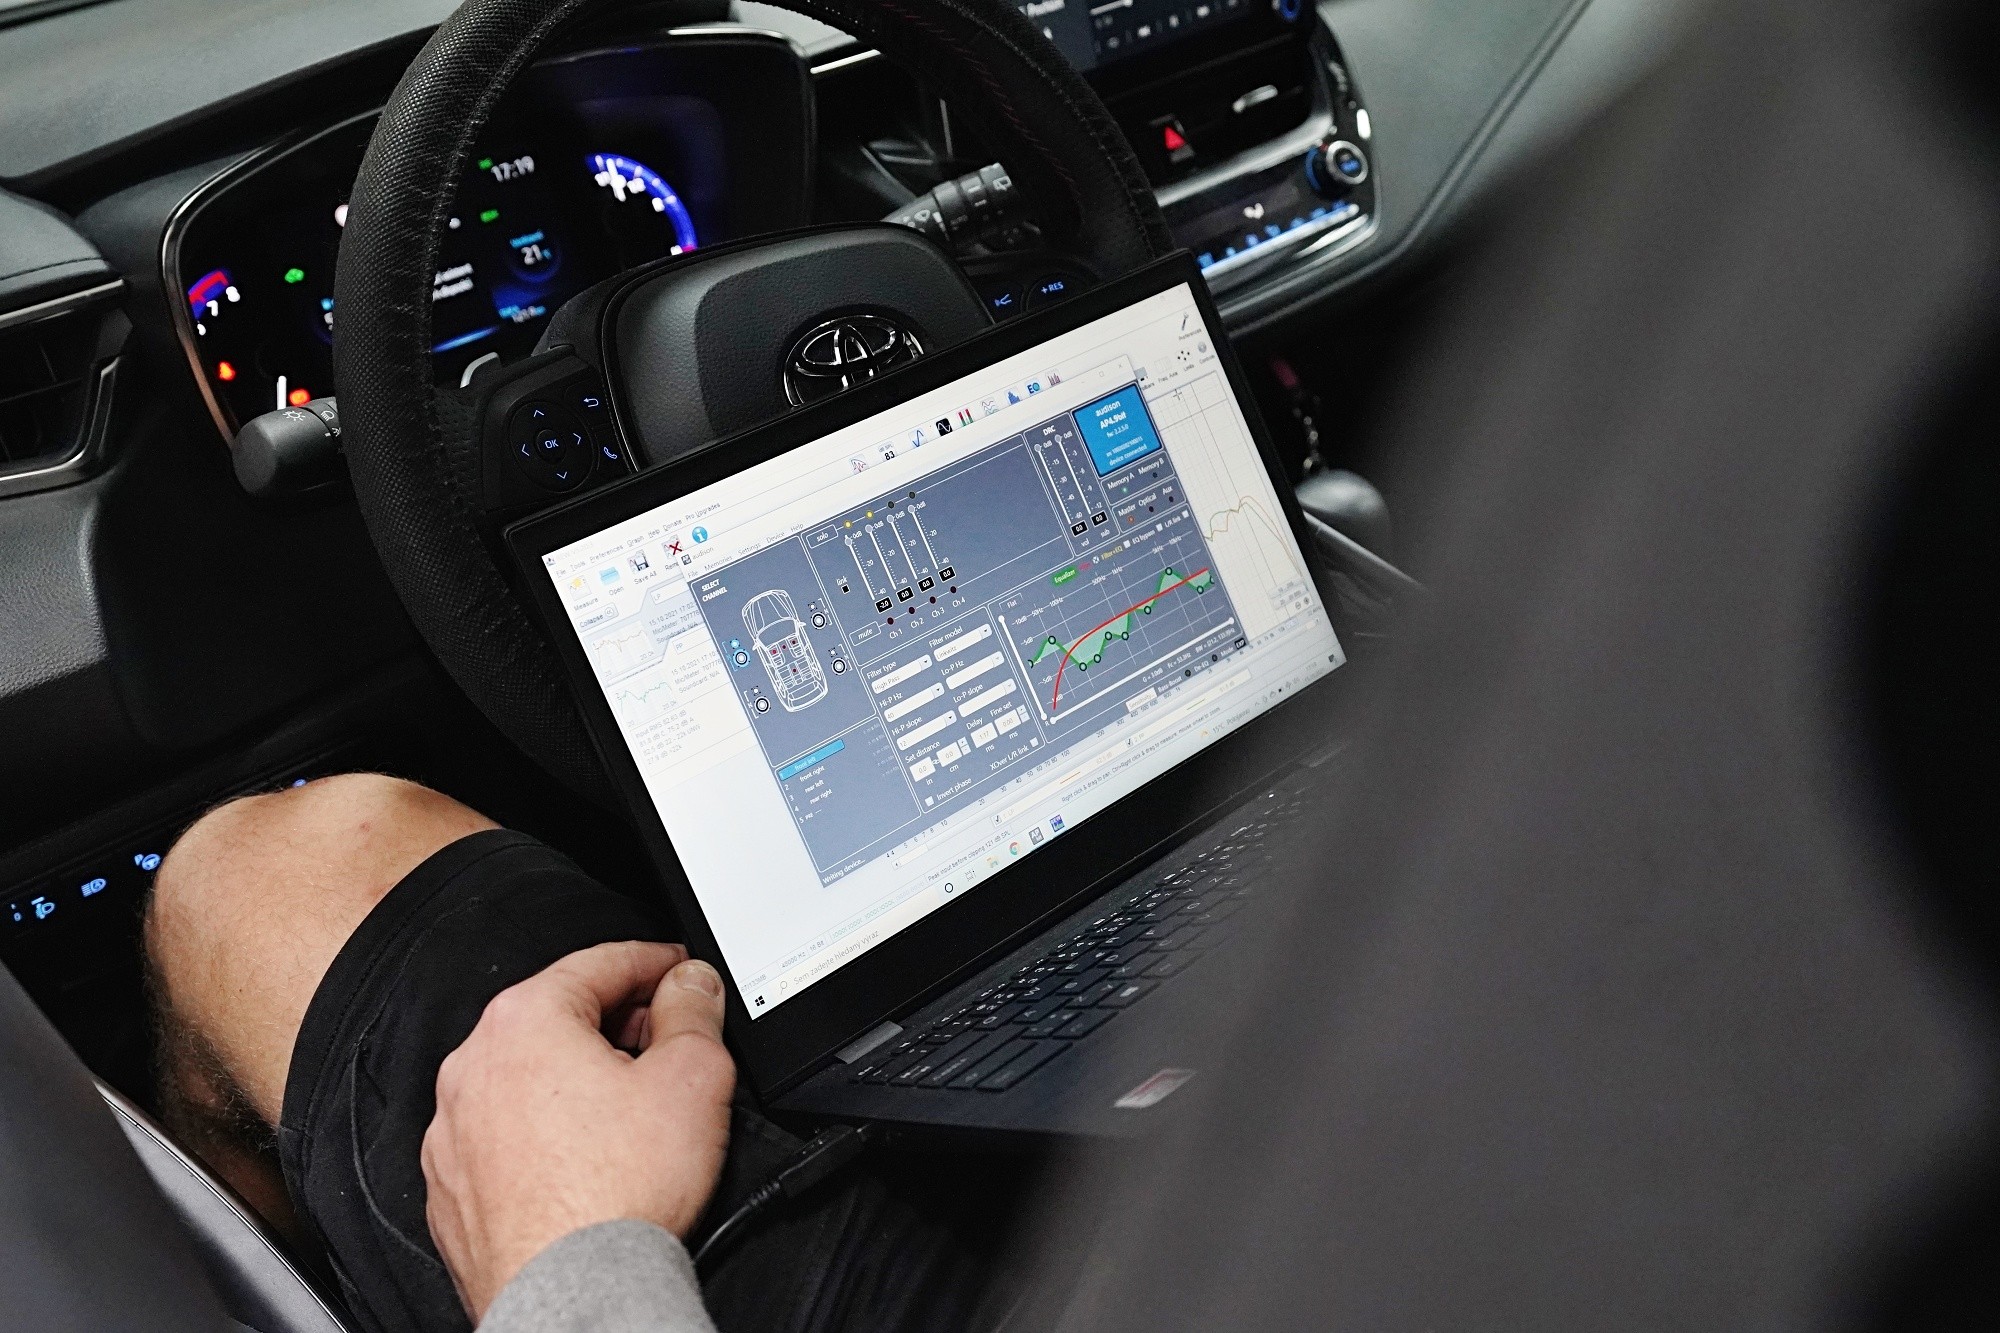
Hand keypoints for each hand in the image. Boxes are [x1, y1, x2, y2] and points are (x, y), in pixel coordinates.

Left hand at [421, 940, 735, 1319]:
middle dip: (618, 1024)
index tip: (680, 972)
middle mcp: (472, 1067)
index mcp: (523, 1021)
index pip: (600, 962)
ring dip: (578, 1081)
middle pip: (558, 1018)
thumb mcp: (693, 1077)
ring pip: (528, 1079)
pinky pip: (505, 1138)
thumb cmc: (617, 1195)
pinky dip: (545, 1136)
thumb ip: (694, 1011)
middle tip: (669, 1043)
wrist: (573, 1294)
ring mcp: (453, 1132)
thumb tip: (689, 984)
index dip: (655, 962)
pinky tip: (590, 1162)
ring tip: (634, 1112)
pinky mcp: (452, 1189)